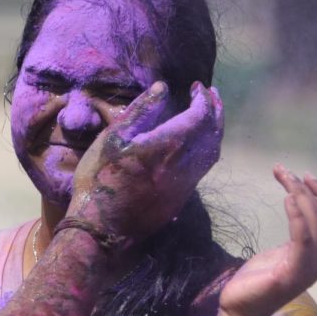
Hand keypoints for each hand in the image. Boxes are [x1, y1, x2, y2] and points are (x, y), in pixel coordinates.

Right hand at [67, 81, 223, 249]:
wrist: (103, 228)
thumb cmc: (100, 179)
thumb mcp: (112, 138)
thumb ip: (140, 111)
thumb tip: (162, 88)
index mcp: (168, 146)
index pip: (199, 116)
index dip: (203, 98)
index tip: (197, 87)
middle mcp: (185, 164)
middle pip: (212, 133)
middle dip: (215, 111)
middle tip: (212, 94)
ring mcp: (186, 183)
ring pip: (213, 151)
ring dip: (215, 129)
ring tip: (211, 114)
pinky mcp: (182, 197)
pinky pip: (205, 166)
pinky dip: (209, 147)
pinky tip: (199, 142)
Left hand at [219, 165, 316, 315]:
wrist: (242, 308)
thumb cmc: (259, 278)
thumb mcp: (284, 251)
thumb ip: (298, 234)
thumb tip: (298, 203)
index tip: (303, 174)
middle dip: (307, 188)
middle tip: (283, 171)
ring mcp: (310, 268)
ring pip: (316, 222)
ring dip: (300, 195)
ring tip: (283, 178)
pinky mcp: (292, 273)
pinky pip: (303, 239)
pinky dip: (298, 216)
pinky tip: (287, 199)